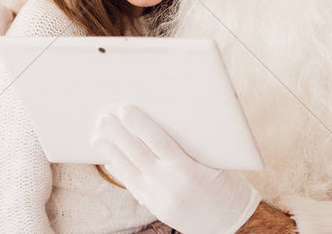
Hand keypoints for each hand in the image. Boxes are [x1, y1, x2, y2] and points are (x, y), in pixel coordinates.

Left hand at [93, 105, 260, 233]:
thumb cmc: (231, 188)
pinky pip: (134, 187)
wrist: (234, 225)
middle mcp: (171, 185)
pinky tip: (110, 161)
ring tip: (97, 138)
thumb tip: (176, 116)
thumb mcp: (220, 162)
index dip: (140, 125)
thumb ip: (197, 144)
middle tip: (103, 118)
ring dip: (112, 153)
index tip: (125, 109)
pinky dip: (120, 173)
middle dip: (118, 136)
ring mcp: (162, 199)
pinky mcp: (158, 208)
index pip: (159, 142)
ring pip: (130, 172)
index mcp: (189, 170)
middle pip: (138, 155)